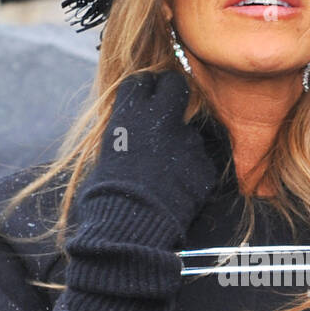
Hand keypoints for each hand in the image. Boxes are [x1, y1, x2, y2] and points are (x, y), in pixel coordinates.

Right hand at [78, 69, 220, 239]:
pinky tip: (177, 190)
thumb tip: (131, 130)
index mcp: (130, 113)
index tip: (144, 97)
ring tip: (165, 173)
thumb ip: (123, 134)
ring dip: (181, 144)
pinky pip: (199, 162)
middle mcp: (163, 119)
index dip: (144, 90)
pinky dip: (190, 172)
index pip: (142, 80)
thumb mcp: (105, 156)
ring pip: (190, 131)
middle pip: (176, 85)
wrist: (132, 229)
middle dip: (172, 93)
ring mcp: (188, 142)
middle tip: (167, 111)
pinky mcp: (205, 166)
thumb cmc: (106, 196)